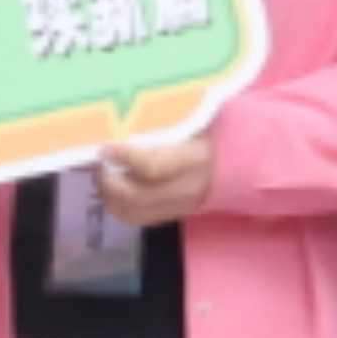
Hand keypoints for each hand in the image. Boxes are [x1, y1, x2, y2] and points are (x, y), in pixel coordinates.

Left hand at [87, 129, 221, 229]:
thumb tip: (124, 118)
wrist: (234, 165)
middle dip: (110, 181)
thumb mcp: (194, 123)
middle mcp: (187, 188)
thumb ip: (164, 122)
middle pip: (137, 196)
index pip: (153, 166)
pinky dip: (119, 206)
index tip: (106, 147)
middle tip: (102, 163)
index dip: (125, 158)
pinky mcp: (172, 215)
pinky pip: (138, 219)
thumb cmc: (210, 135)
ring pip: (133, 212)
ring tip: (105, 175)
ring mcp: (179, 206)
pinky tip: (116, 189)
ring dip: (110, 196)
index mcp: (195, 159)